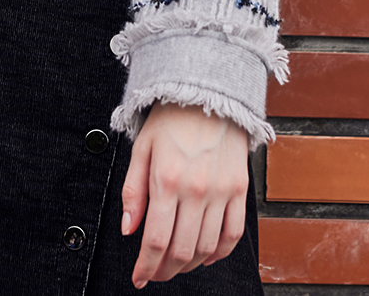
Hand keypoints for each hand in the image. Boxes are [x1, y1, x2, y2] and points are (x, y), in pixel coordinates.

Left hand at [121, 103, 248, 286]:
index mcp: (167, 180)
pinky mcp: (240, 189)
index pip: (155, 240)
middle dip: (164, 271)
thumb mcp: (141, 149)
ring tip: (176, 263)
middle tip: (155, 273)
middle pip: (181, 251)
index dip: (146, 267)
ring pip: (207, 249)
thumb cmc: (171, 118)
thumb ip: (132, 191)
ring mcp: (222, 192)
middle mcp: (197, 190)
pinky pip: (233, 234)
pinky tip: (206, 254)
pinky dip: (220, 253)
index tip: (139, 277)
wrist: (207, 92)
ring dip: (189, 265)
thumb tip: (128, 227)